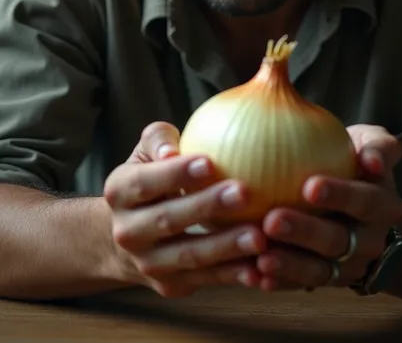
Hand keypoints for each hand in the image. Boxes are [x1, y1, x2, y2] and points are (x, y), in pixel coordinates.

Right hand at [103, 122, 265, 297]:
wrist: (123, 237)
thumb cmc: (149, 178)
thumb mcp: (145, 153)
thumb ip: (158, 139)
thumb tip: (171, 150)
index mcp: (119, 192)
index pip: (145, 182)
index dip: (176, 173)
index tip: (210, 163)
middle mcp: (127, 232)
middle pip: (167, 220)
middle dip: (207, 207)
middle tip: (244, 193)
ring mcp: (147, 263)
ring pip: (189, 256)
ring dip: (226, 247)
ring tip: (260, 236)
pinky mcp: (170, 284)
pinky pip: (206, 279)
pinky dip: (234, 275)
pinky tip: (261, 267)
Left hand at [256, 124, 401, 290]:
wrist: (364, 208)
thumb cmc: (357, 161)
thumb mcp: (374, 145)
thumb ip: (379, 147)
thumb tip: (371, 160)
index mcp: (382, 206)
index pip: (364, 200)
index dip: (340, 196)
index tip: (309, 187)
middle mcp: (370, 240)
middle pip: (338, 239)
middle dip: (305, 232)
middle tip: (272, 220)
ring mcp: (349, 265)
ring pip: (320, 270)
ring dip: (290, 265)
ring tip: (262, 257)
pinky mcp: (326, 280)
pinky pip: (301, 283)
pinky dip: (279, 281)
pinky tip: (254, 274)